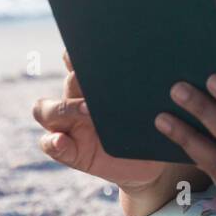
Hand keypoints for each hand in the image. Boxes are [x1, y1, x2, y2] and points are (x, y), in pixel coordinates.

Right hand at [33, 52, 170, 190]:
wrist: (153, 164)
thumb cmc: (155, 127)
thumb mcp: (156, 106)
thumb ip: (150, 88)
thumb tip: (168, 63)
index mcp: (97, 85)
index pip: (77, 63)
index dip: (74, 56)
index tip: (80, 52)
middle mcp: (79, 101)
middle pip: (66, 84)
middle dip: (76, 79)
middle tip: (91, 78)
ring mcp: (70, 126)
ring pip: (46, 110)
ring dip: (64, 108)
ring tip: (87, 111)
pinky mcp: (70, 151)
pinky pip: (50, 144)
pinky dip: (53, 142)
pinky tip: (62, 141)